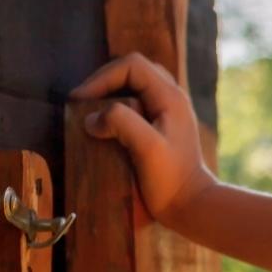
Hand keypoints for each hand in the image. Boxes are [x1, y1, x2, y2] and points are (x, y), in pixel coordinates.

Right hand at [71, 53, 217, 221]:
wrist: (191, 205)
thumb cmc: (170, 179)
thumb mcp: (147, 148)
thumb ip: (122, 123)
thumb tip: (91, 119)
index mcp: (170, 96)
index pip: (131, 66)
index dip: (101, 77)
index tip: (79, 99)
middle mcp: (172, 97)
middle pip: (133, 70)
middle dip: (104, 81)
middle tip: (82, 101)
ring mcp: (169, 110)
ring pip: (136, 85)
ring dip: (111, 93)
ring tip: (90, 110)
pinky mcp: (163, 125)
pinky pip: (138, 102)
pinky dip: (118, 106)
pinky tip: (106, 124)